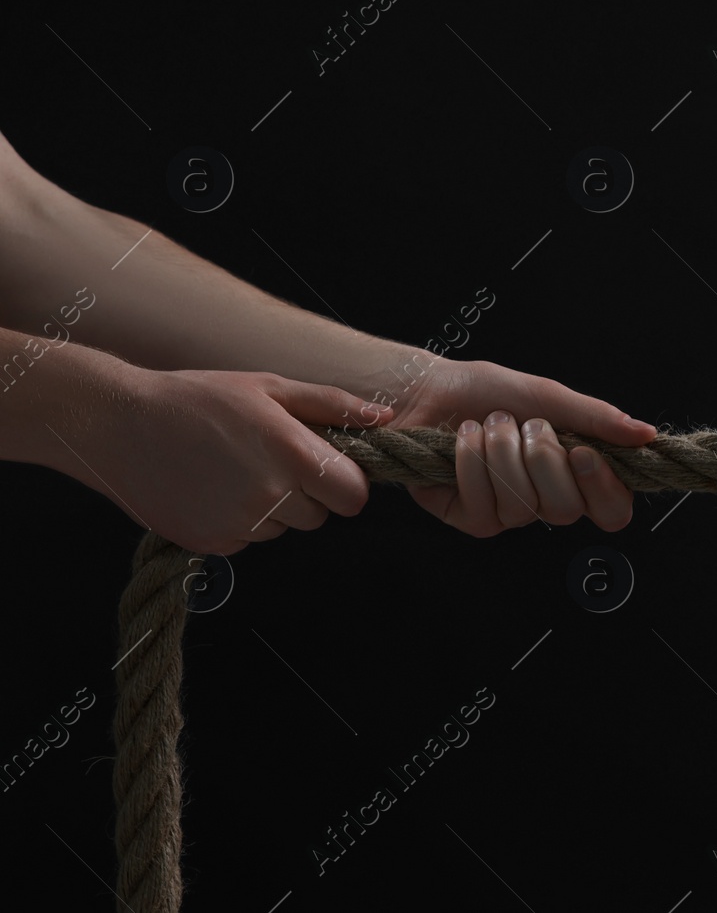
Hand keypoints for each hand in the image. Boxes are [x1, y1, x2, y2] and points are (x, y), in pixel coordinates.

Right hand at [81, 368, 392, 554]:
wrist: (118, 424)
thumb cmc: (198, 398)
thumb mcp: (270, 387)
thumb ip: (332, 406)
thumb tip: (383, 418)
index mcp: (293, 454)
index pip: (354, 496)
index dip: (344, 482)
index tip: (324, 465)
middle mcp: (271, 496)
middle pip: (320, 516)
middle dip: (306, 492)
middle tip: (268, 459)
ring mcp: (239, 525)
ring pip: (283, 528)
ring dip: (271, 506)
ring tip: (233, 468)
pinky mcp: (211, 544)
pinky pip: (247, 540)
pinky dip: (238, 521)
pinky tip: (211, 487)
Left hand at [384, 357, 655, 536]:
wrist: (428, 390)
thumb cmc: (489, 392)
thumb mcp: (549, 397)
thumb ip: (598, 419)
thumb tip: (647, 434)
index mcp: (576, 473)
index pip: (612, 509)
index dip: (603, 489)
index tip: (583, 453)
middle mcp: (547, 499)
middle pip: (568, 510)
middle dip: (543, 457)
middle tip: (528, 426)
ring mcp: (510, 514)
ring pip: (524, 506)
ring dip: (503, 452)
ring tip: (489, 424)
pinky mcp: (472, 518)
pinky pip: (485, 507)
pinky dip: (472, 463)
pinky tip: (463, 440)